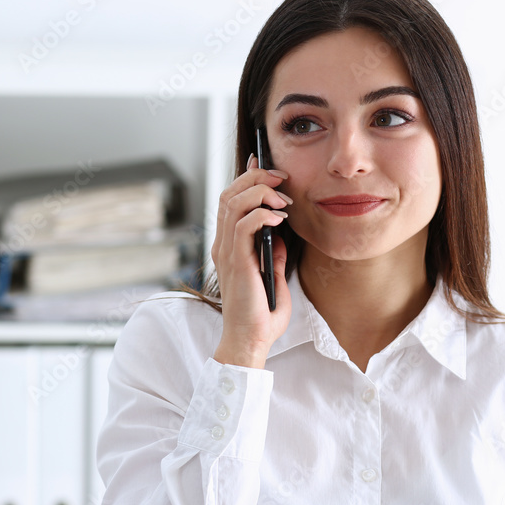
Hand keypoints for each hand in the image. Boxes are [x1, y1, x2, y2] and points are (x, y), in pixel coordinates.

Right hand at [210, 153, 292, 368]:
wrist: (249, 341)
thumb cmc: (260, 315)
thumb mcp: (272, 276)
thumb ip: (272, 253)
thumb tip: (278, 233)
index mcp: (229, 246)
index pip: (232, 200)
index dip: (246, 177)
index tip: (265, 164)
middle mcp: (223, 244)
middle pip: (230, 192)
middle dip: (256, 177)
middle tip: (280, 178)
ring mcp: (226, 251)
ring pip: (233, 201)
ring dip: (260, 191)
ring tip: (282, 197)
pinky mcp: (235, 260)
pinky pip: (244, 224)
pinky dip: (262, 214)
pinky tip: (280, 219)